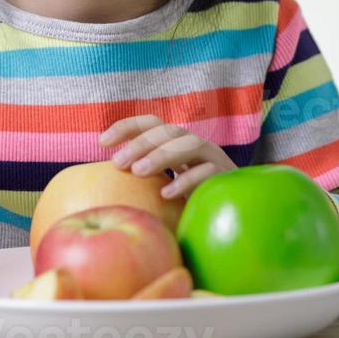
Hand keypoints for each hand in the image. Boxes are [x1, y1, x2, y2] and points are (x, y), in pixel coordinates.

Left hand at [99, 115, 236, 199]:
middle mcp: (196, 146)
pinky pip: (207, 173)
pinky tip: (166, 194)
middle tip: (117, 162)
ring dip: (161, 155)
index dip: (128, 127)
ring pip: (188, 144)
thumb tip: (103, 188)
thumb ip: (143, 184)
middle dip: (140, 143)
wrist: (236, 213)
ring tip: (138, 171)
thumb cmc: (191, 204)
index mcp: (178, 144)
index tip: (102, 142)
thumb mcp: (163, 189)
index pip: (153, 124)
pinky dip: (186, 180)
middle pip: (168, 131)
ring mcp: (214, 159)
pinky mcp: (227, 177)